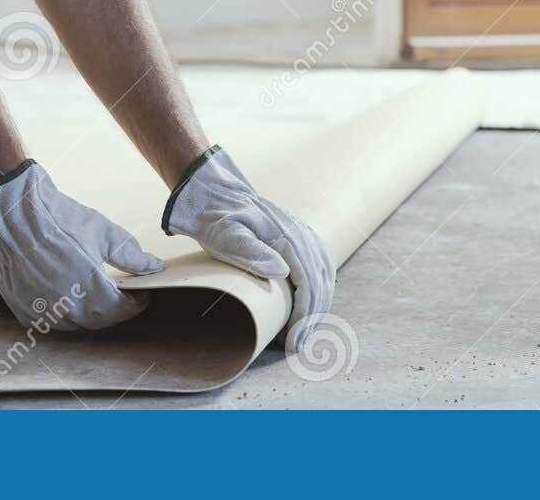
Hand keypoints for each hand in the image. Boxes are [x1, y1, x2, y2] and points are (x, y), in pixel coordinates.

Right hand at [0, 159, 165, 329]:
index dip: (134, 304)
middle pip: (99, 321)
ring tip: (95, 297)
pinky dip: (62, 317)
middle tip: (121, 297)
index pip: (120, 310)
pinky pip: (48, 323)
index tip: (140, 295)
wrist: (11, 213)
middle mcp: (63, 303)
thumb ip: (131, 255)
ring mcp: (40, 309)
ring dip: (89, 316)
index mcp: (87, 284)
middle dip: (114, 311)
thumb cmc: (57, 217)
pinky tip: (68, 299)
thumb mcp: (102, 231)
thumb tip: (154, 267)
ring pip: (73, 325)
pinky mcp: (23, 308)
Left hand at [162, 146, 334, 351]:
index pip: (307, 284)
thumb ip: (249, 250)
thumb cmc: (215, 219)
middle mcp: (300, 234)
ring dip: (319, 305)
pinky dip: (321, 287)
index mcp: (286, 237)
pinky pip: (321, 264)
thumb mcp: (224, 235)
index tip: (294, 342)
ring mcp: (302, 233)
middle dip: (313, 318)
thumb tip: (282, 271)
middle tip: (297, 345)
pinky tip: (313, 303)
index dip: (304, 317)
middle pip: (320, 283)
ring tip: (304, 331)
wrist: (214, 193)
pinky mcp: (299, 235)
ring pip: (325, 275)